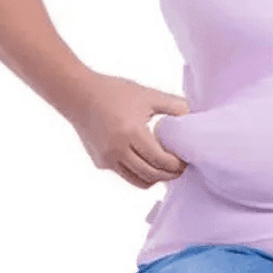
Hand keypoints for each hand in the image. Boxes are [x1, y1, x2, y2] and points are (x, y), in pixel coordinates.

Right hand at [70, 72, 189, 188]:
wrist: (79, 95)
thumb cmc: (114, 92)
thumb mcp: (147, 95)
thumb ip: (173, 105)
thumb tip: (193, 116)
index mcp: (132, 133)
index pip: (160, 161)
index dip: (177, 165)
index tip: (186, 160)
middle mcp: (118, 150)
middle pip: (152, 175)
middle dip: (170, 175)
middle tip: (181, 167)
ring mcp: (107, 159)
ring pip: (139, 181)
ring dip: (155, 178)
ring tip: (167, 168)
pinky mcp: (100, 162)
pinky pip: (125, 174)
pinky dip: (139, 173)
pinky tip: (147, 161)